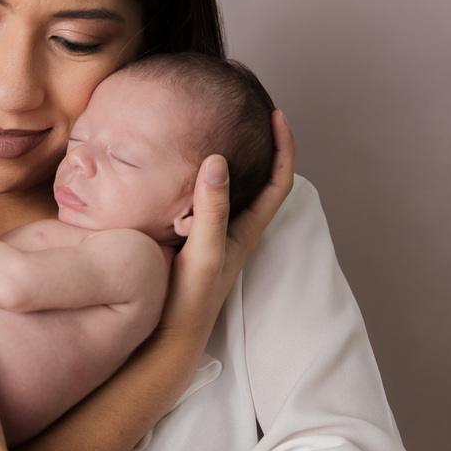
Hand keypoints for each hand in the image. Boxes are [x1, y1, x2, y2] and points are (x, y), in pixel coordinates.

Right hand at [159, 110, 294, 340]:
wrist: (166, 337)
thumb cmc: (189, 301)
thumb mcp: (204, 251)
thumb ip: (211, 208)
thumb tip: (218, 160)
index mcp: (247, 229)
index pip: (278, 180)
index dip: (284, 146)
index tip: (275, 115)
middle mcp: (235, 229)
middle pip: (260, 179)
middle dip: (260, 145)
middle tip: (247, 113)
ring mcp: (215, 235)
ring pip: (232, 189)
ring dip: (231, 159)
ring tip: (216, 128)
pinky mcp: (191, 239)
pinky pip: (203, 200)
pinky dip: (200, 178)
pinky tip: (181, 168)